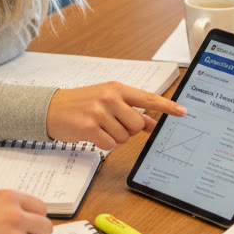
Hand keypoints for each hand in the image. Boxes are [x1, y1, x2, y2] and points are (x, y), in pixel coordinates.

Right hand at [45, 82, 186, 150]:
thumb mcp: (107, 102)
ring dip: (114, 138)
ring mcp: (99, 111)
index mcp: (117, 89)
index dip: (167, 106)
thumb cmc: (80, 104)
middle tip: (112, 125)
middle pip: (138, 125)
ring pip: (124, 137)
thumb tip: (152, 122)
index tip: (183, 111)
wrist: (50, 108)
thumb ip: (130, 110)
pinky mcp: (89, 126)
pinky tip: (93, 135)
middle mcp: (110, 98)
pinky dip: (103, 144)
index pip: (148, 98)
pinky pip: (110, 144)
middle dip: (128, 130)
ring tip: (99, 127)